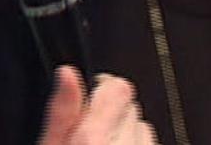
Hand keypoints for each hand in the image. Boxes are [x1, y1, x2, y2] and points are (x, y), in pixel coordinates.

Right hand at [40, 66, 158, 143]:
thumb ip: (60, 114)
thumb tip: (66, 72)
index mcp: (92, 139)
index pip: (118, 86)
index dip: (102, 90)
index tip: (90, 102)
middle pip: (129, 107)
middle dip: (111, 118)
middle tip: (89, 138)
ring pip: (141, 129)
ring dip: (125, 136)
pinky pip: (150, 144)